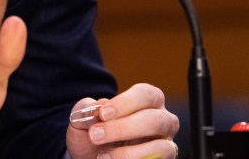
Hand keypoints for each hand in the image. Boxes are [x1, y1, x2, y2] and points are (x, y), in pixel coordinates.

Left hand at [65, 84, 179, 158]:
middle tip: (95, 135)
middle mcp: (163, 120)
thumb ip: (86, 109)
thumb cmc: (92, 133)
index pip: (145, 94)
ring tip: (103, 156)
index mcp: (148, 100)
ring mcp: (165, 144)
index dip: (125, 103)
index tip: (102, 113)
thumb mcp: (83, 119)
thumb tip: (97, 106)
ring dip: (129, 153)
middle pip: (154, 120)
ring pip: (160, 147)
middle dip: (123, 128)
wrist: (90, 156)